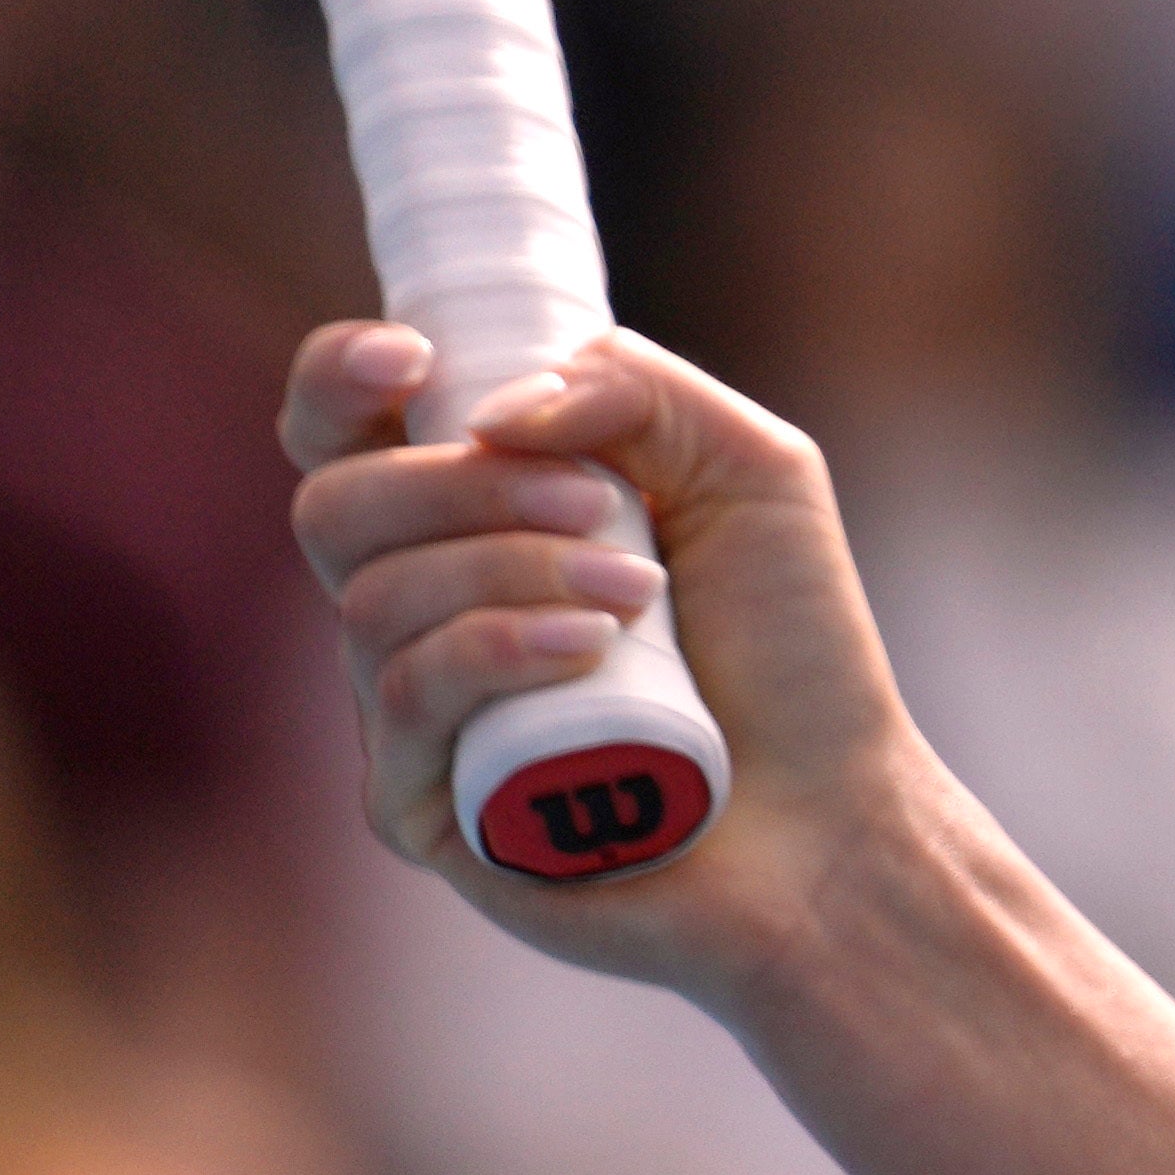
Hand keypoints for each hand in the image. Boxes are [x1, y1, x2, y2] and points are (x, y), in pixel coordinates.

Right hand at [282, 323, 930, 992]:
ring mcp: (408, 713)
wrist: (835, 816)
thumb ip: (637, 388)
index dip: (339, 381)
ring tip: (638, 595)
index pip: (343, 435)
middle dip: (465, 484)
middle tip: (597, 507)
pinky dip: (496, 649)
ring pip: (375, 598)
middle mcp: (419, 613)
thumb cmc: (796, 647)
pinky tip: (590, 652)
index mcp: (472, 521)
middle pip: (339, 506)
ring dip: (512, 569)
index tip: (411, 358)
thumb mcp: (752, 469)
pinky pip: (405, 693)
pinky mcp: (420, 806)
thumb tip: (494, 408)